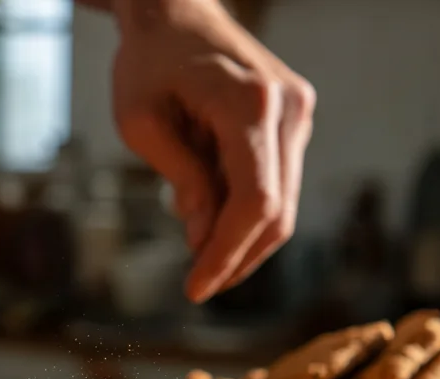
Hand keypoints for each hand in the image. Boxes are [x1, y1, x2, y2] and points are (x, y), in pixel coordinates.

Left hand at [112, 0, 314, 301]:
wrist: (175, 12)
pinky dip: (247, 219)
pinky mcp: (293, 124)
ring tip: (201, 261)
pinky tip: (213, 230)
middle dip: (236, 260)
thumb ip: (181, 179)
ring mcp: (297, 115)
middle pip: (277, 213)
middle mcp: (288, 108)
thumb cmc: (149, 63)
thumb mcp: (142, 124)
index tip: (196, 289)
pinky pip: (278, 188)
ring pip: (283, 208)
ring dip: (243, 245)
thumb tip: (204, 237)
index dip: (227, 255)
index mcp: (250, 103)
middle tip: (198, 286)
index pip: (255, 201)